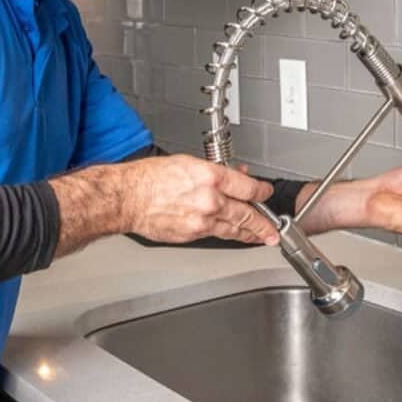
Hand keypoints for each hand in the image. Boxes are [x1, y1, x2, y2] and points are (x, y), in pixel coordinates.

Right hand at [123, 155, 278, 244]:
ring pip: (235, 228)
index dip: (262, 192)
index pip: (248, 187)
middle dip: (263, 222)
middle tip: (273, 228)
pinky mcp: (193, 234)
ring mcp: (203, 219)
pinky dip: (229, 235)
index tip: (266, 193)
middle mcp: (210, 199)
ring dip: (251, 234)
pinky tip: (235, 236)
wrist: (128, 198)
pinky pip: (217, 235)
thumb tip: (236, 174)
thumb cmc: (150, 178)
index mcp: (211, 177)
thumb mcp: (188, 163)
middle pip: (247, 213)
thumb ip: (216, 171)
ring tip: (262, 238)